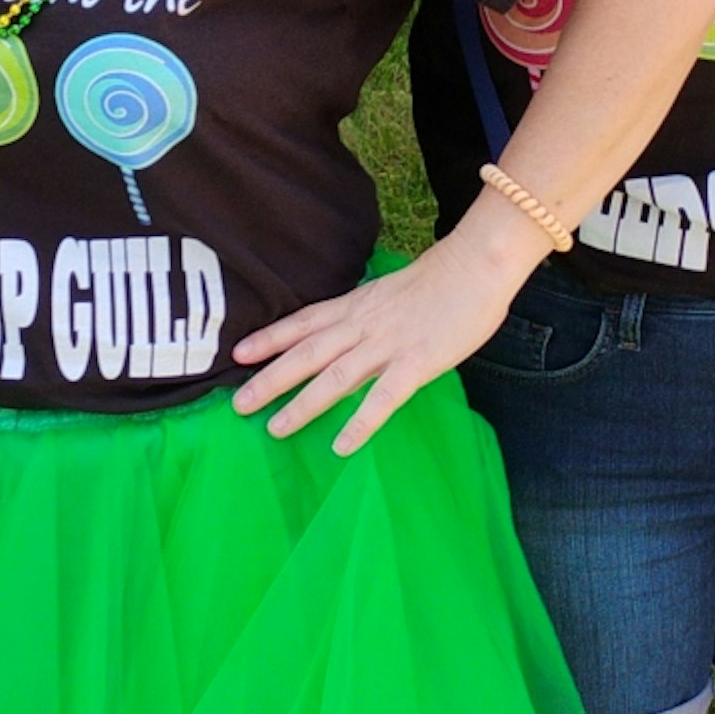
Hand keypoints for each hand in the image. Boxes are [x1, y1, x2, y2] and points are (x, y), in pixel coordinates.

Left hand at [231, 243, 521, 455]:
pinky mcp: (415, 363)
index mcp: (355, 306)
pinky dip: (360, 422)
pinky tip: (342, 446)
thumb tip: (345, 335)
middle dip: (271, 379)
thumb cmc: (438, 281)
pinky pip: (383, 398)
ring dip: (303, 404)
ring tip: (276, 429)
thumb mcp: (387, 293)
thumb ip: (364, 315)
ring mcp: (387, 345)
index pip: (303, 322)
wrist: (475, 267)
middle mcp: (362, 325)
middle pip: (307, 354)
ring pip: (335, 378)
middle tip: (239, 405)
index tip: (239, 354)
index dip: (270, 338)